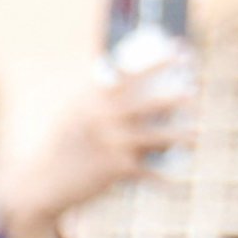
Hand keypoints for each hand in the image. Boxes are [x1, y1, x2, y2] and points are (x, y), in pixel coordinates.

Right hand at [0, 65, 193, 237]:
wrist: (41, 184)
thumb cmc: (63, 147)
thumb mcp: (73, 117)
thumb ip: (96, 99)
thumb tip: (120, 78)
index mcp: (92, 101)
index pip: (131, 76)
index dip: (159, 62)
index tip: (182, 53)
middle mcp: (102, 119)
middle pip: (150, 103)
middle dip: (177, 95)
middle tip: (195, 91)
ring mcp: (110, 143)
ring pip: (157, 137)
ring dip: (181, 135)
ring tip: (196, 135)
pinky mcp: (115, 169)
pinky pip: (148, 171)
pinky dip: (162, 178)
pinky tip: (175, 180)